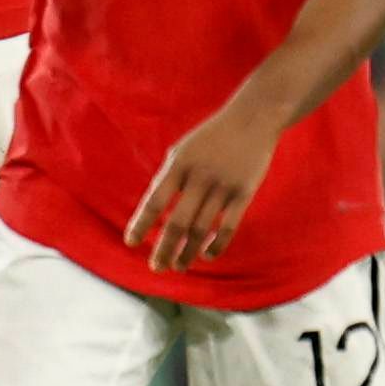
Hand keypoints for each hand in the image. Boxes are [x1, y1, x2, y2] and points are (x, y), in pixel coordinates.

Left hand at [125, 92, 283, 271]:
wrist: (253, 118)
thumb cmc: (211, 137)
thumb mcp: (183, 150)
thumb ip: (168, 178)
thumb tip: (152, 212)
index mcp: (179, 164)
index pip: (155, 200)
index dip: (142, 223)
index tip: (131, 243)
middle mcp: (200, 176)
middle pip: (178, 222)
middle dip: (164, 249)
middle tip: (157, 267)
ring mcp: (223, 185)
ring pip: (202, 230)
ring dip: (188, 252)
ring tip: (178, 266)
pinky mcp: (244, 192)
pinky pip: (228, 227)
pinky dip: (216, 246)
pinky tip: (206, 256)